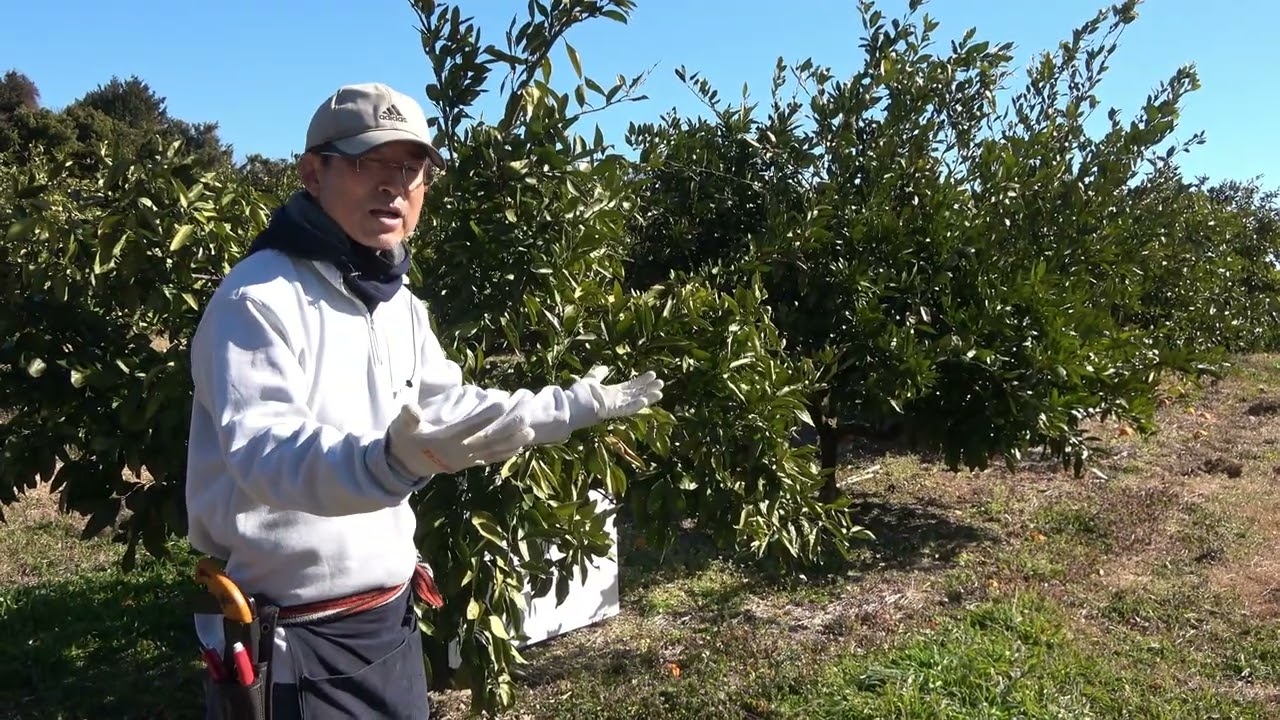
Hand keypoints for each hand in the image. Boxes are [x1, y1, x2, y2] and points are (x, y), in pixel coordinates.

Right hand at [386, 402, 533, 477]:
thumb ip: (408, 417)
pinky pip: (490, 459)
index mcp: (445, 440)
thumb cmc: (406, 439)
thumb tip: (409, 409)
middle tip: (527, 415)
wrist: (405, 464)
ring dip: (513, 441)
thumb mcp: (402, 426)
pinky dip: (505, 454)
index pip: (468, 427)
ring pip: (493, 450)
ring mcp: (465, 459)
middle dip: (508, 428)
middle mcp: (459, 451)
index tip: (501, 405)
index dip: (485, 417)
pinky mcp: (468, 463)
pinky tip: (519, 448)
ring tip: (531, 432)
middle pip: (488, 439)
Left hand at [575, 366, 663, 420]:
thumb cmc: (579, 394)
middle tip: (661, 383)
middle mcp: (616, 400)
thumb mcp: (590, 380)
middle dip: (648, 388)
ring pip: (635, 401)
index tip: (653, 374)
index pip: (631, 386)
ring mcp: (615, 407)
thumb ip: (598, 374)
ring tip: (660, 393)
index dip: (642, 380)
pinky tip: (645, 400)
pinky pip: (626, 409)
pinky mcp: (612, 412)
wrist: (571, 405)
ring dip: (647, 397)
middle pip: (636, 393)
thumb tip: (604, 366)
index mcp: (612, 393)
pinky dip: (635, 405)